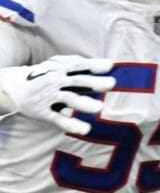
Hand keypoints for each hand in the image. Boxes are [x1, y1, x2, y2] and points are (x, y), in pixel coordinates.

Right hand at [0, 55, 115, 134]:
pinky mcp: (42, 112)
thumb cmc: (48, 76)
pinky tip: (86, 129)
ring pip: (68, 99)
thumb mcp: (60, 66)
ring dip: (83, 103)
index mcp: (62, 68)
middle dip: (93, 82)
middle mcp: (55, 81)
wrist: (15, 87)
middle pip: (76, 81)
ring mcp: (48, 96)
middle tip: (111, 83)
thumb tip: (110, 64)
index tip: (110, 65)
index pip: (79, 65)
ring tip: (99, 107)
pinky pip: (57, 118)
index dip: (93, 65)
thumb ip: (82, 66)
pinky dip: (71, 124)